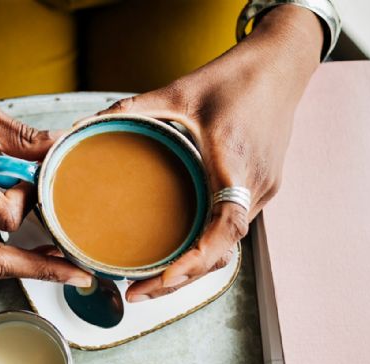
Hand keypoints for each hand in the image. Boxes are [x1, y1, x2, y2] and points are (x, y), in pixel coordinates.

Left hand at [96, 5, 324, 301]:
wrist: (283, 66)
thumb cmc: (237, 77)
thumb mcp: (180, 90)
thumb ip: (133, 108)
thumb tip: (86, 123)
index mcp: (234, 163)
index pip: (224, 229)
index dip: (195, 261)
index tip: (161, 281)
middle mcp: (255, 185)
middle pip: (223, 251)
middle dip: (181, 279)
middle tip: (136, 292)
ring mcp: (264, 189)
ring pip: (230, 244)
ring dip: (195, 268)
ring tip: (154, 280)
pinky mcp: (264, 186)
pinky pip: (235, 226)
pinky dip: (208, 246)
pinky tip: (182, 249)